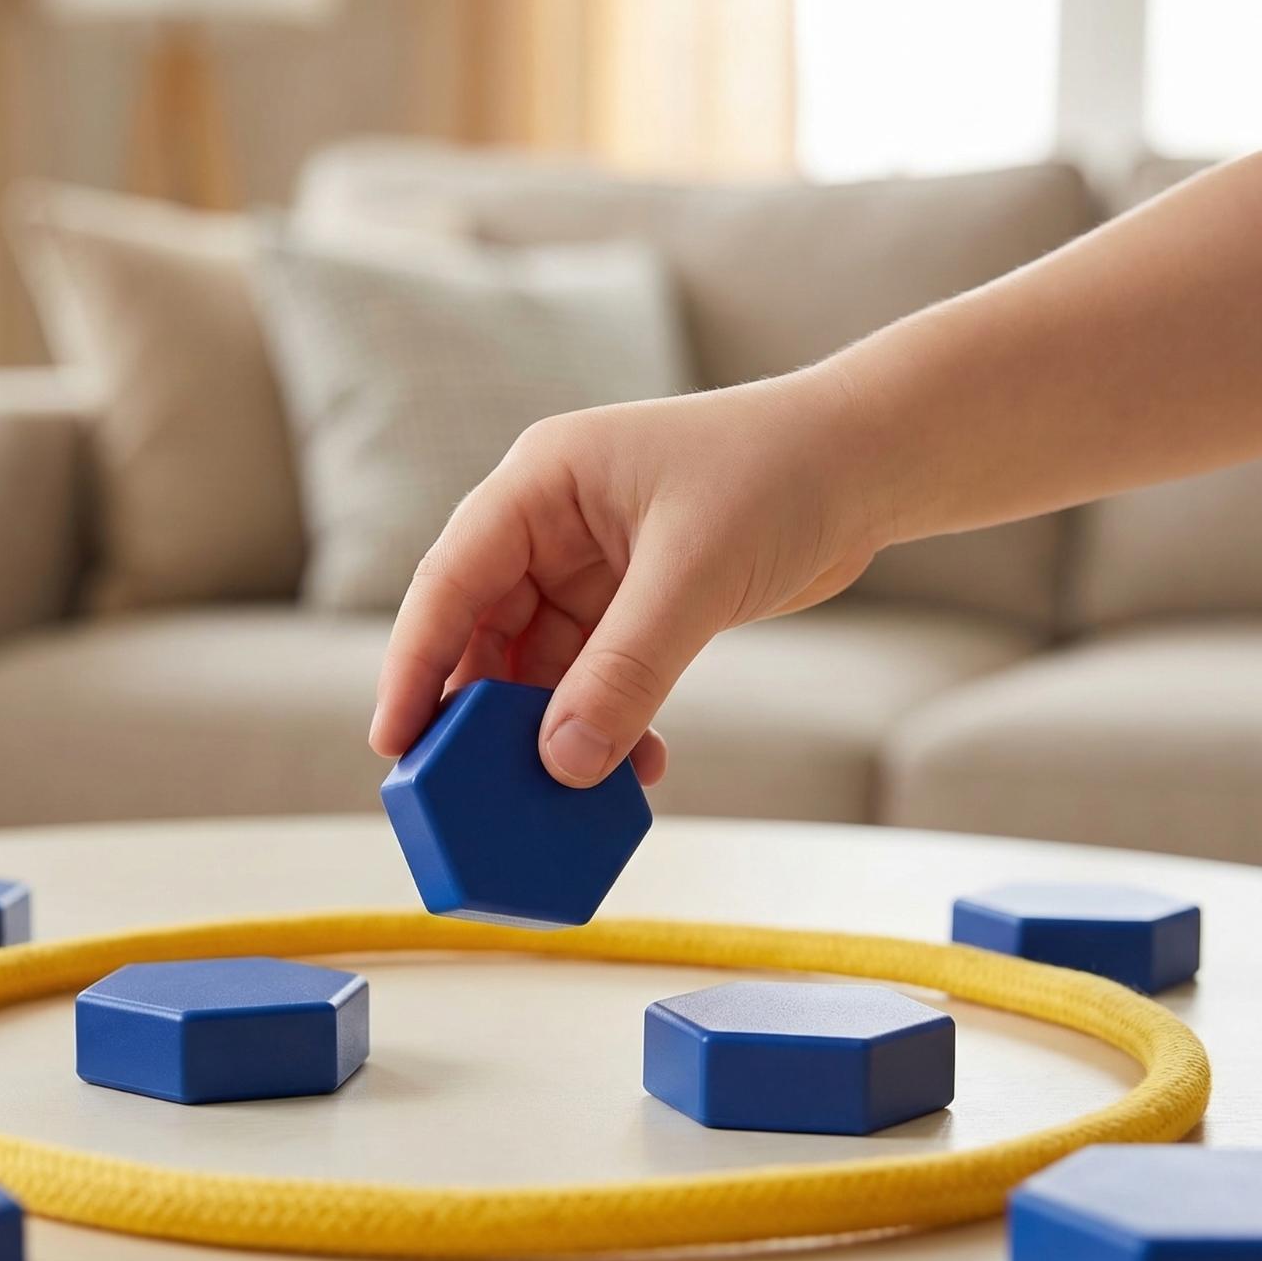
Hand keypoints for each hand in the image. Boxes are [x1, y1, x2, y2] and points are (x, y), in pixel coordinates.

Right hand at [368, 367, 885, 786]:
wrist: (868, 463)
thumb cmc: (778, 476)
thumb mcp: (694, 574)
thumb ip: (626, 671)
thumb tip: (563, 765)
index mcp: (540, 483)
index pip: (450, 579)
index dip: (415, 664)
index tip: (393, 742)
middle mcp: (552, 525)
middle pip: (485, 632)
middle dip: (481, 715)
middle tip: (468, 794)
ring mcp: (592, 568)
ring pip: (541, 667)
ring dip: (551, 730)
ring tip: (560, 797)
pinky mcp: (636, 606)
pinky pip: (597, 679)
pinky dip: (606, 725)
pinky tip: (632, 769)